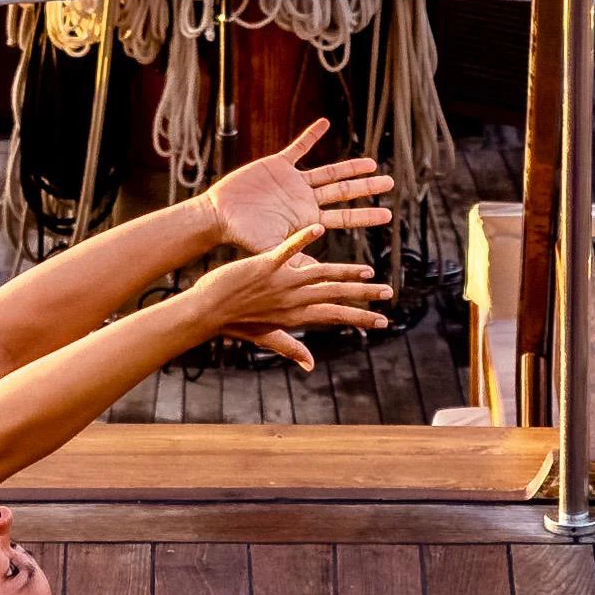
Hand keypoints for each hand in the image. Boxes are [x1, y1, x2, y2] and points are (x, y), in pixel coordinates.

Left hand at [202, 239, 394, 374]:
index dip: (360, 318)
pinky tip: (318, 228)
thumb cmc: (235, 324)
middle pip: (335, 296)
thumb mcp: (267, 338)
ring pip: (320, 275)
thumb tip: (311, 366)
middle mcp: (292, 300)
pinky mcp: (264, 266)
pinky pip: (287, 251)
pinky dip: (302, 240)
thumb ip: (291, 349)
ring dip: (345, 272)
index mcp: (296, 316)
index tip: (382, 320)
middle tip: (388, 293)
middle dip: (364, 295)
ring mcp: (280, 283)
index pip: (335, 316)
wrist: (206, 313)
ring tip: (367, 270)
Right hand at [209, 120, 396, 259]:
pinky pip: (298, 147)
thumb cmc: (244, 237)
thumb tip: (323, 275)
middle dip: (367, 188)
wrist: (220, 217)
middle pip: (343, 191)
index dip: (366, 216)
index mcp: (308, 219)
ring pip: (328, 171)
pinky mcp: (278, 165)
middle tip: (390, 182)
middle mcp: (305, 199)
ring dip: (350, 166)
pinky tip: (325, 123)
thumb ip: (299, 258)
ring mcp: (293, 181)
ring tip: (371, 162)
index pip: (344, 216)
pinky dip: (312, 135)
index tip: (388, 215)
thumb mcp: (275, 252)